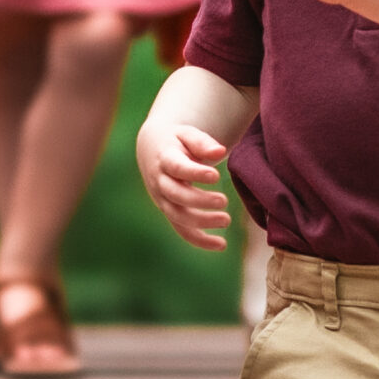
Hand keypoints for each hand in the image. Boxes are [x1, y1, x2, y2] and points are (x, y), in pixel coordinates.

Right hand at [137, 120, 235, 249]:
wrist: (152, 149)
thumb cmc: (176, 140)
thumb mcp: (187, 134)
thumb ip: (203, 143)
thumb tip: (221, 151)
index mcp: (164, 159)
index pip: (177, 168)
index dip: (195, 173)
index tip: (216, 176)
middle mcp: (160, 182)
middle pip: (176, 195)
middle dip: (199, 201)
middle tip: (224, 201)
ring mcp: (162, 199)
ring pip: (178, 216)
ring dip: (202, 222)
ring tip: (227, 220)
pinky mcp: (169, 211)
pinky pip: (182, 229)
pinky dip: (200, 240)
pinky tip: (221, 245)